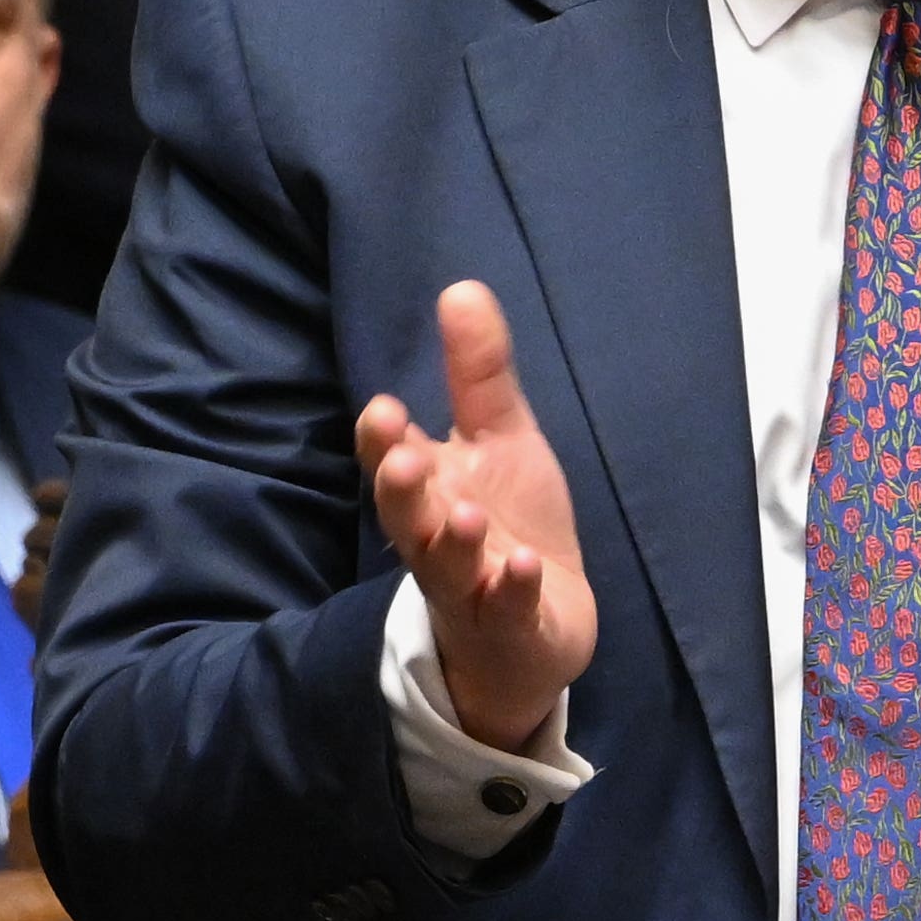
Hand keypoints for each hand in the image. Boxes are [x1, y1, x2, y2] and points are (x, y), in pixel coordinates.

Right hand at [357, 282, 595, 752]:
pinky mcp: (510, 629)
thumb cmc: (508, 526)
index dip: (384, 441)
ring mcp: (471, 591)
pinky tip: (523, 566)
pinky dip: (512, 590)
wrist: (536, 632)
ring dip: (455, 543)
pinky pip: (506, 611)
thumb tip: (461, 288)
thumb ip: (479, 375)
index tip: (384, 409)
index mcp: (430, 492)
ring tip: (466, 516)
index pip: (392, 461)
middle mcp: (438, 541)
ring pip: (448, 569)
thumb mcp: (501, 442)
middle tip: (403, 459)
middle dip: (401, 490)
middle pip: (407, 518)